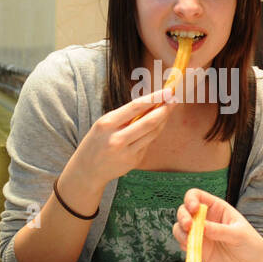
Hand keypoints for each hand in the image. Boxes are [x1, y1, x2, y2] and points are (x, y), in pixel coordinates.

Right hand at [61, 87, 178, 200]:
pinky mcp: (134, 161)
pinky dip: (154, 132)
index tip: (167, 91)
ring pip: (153, 133)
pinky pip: (148, 143)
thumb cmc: (96, 142)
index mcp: (107, 124)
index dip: (154, 98)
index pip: (135, 107)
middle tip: (175, 99)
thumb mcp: (103, 124)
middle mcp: (117, 139)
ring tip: (169, 108)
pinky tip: (158, 124)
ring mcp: (127, 152)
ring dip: (163, 120)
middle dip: (165, 109)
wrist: (87, 170)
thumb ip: (124, 116)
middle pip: (149, 122)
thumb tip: (149, 103)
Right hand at [171, 188, 262, 261]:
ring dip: (180, 232)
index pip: (196, 196)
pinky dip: (183, 244)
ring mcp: (200, 233)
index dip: (190, 199)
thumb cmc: (250, 244)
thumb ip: (220, 230)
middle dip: (183, 217)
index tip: (194, 209)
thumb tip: (201, 227)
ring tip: (189, 240)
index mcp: (216, 207)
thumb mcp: (238, 234)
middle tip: (189, 227)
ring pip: (180, 227)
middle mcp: (205, 218)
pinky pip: (183, 243)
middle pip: (184, 210)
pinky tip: (192, 248)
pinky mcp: (197, 248)